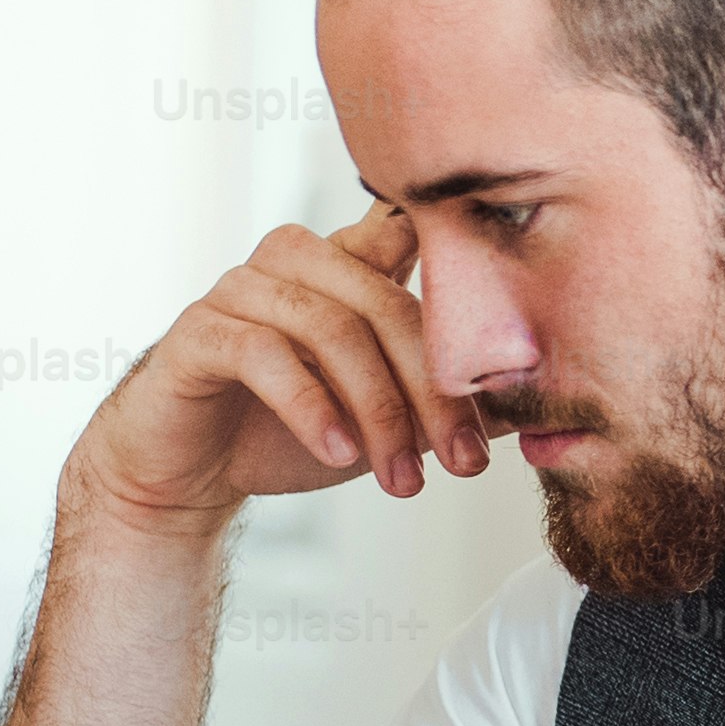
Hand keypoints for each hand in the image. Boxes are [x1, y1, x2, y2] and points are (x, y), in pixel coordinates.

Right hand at [70, 203, 487, 531]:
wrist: (191, 473)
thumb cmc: (290, 433)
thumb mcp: (385, 420)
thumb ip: (445, 402)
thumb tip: (533, 409)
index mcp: (347, 262)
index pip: (416, 243)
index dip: (465, 288)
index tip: (513, 352)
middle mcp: (296, 259)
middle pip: (387, 306)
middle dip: (434, 393)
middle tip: (465, 463)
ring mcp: (242, 288)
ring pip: (332, 330)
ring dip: (378, 413)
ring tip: (403, 483)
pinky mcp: (199, 329)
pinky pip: (264, 355)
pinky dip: (311, 408)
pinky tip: (338, 455)